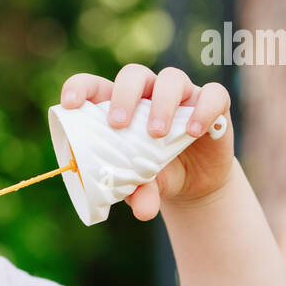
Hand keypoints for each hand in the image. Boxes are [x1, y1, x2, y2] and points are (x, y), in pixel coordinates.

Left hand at [60, 63, 234, 219]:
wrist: (195, 182)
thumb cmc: (156, 174)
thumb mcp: (144, 186)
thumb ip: (139, 193)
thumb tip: (143, 210)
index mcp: (120, 106)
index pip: (94, 86)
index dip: (80, 88)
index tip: (71, 104)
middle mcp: (150, 93)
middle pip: (133, 75)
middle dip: (124, 96)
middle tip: (118, 124)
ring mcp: (182, 95)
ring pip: (172, 79)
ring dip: (162, 104)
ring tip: (157, 135)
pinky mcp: (213, 103)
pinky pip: (214, 94)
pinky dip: (204, 109)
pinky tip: (195, 131)